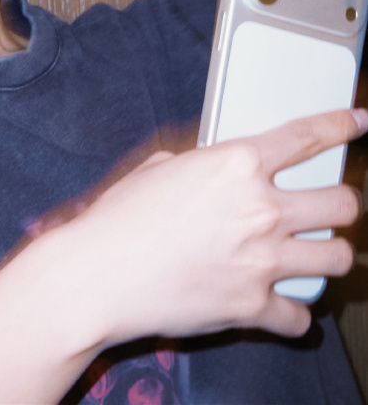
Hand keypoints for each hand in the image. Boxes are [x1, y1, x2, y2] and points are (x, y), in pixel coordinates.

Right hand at [59, 108, 365, 347]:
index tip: (358, 123)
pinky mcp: (252, 306)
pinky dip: (293, 313)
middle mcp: (260, 208)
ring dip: (329, 255)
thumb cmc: (120, 218)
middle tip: (331, 210)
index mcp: (236, 163)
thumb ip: (202, 165)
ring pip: (337, 258)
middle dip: (343, 205)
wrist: (98, 274)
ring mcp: (262, 260)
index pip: (307, 137)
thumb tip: (216, 172)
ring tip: (314, 255)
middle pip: (342, 204)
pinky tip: (280, 305)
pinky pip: (299, 316)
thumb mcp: (159, 167)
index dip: (342, 126)